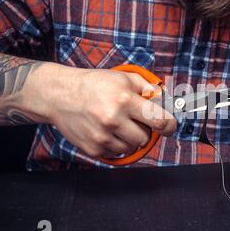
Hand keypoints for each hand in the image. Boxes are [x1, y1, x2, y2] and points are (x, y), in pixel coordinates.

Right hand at [29, 64, 176, 158]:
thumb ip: (148, 88)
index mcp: (124, 100)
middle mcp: (113, 120)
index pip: (159, 120)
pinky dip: (115, 143)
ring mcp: (102, 137)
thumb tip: (166, 99)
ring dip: (129, 137)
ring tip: (116, 123)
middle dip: (143, 129)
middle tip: (133, 119)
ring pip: (131, 147)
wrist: (59, 95)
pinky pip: (116, 152)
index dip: (169, 125)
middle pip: (145, 138)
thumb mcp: (123, 77)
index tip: (170, 126)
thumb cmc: (93, 84)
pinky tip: (105, 129)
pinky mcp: (93, 149)